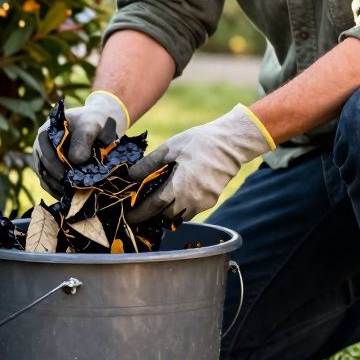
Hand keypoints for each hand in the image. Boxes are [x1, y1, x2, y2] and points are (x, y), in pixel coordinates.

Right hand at [32, 91, 129, 195]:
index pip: (43, 149)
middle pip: (42, 166)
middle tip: (70, 190)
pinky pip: (50, 184)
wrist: (101, 127)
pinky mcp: (52, 172)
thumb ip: (83, 139)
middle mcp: (42, 147)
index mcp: (47, 132)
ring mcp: (45, 160)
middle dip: (56, 179)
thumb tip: (76, 160)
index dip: (52, 163)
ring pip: (45, 178)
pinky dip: (58, 192)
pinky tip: (70, 197)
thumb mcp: (91, 126)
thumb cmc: (95, 123)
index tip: (64, 175)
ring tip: (71, 196)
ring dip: (57, 188)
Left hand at [126, 104, 273, 222]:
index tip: (128, 217)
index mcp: (179, 186)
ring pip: (179, 216)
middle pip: (165, 216)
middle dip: (152, 214)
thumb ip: (148, 164)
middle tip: (141, 207)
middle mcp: (192, 199)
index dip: (139, 213)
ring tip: (158, 202)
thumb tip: (130, 176)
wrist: (231, 144)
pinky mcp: (212, 201)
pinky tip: (176, 195)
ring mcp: (203, 202)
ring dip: (168, 212)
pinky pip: (192, 211)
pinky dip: (181, 207)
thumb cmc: (199, 142)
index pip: (154, 207)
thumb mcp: (170, 148)